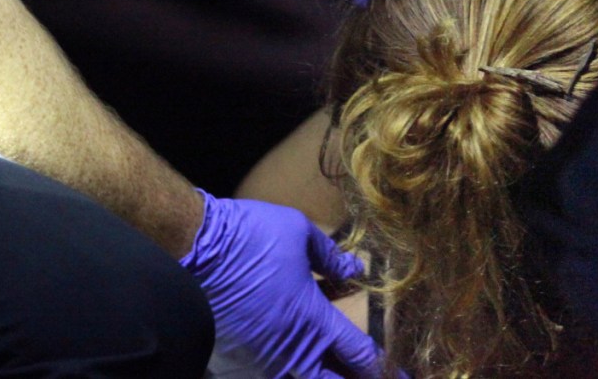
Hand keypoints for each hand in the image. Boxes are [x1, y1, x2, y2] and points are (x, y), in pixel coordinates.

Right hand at [181, 191, 383, 378]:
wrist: (194, 249)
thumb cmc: (250, 237)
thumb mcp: (299, 233)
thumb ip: (331, 256)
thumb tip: (354, 270)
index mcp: (313, 321)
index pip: (360, 357)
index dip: (386, 371)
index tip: (403, 378)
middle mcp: (291, 351)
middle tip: (372, 377)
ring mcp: (261, 361)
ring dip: (318, 373)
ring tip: (328, 366)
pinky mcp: (234, 362)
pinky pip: (268, 372)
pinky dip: (285, 366)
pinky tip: (288, 350)